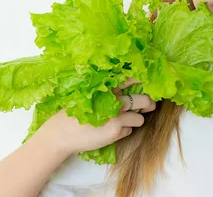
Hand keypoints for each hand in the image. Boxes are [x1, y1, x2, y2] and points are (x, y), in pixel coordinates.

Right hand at [33, 79, 156, 155]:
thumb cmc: (75, 114)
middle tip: (149, 106)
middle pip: (143, 100)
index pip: (131, 79)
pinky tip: (111, 130)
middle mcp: (115, 101)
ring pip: (139, 118)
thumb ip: (109, 93)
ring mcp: (117, 116)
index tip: (149, 82)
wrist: (62, 133)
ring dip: (136, 120)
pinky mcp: (116, 131)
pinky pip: (129, 130)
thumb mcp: (91, 96)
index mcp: (108, 89)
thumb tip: (129, 94)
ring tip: (124, 121)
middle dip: (149, 104)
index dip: (143, 80)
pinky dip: (124, 131)